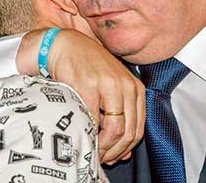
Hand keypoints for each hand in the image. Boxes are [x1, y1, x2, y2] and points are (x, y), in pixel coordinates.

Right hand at [16, 29, 144, 163]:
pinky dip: (89, 135)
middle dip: (115, 152)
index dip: (125, 149)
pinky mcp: (89, 87)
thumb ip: (121, 117)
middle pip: (128, 132)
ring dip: (104, 147)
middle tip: (101, 159)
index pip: (138, 129)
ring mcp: (108, 86)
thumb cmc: (89, 70)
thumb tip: (124, 154)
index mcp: (135, 87)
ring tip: (93, 152)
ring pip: (115, 130)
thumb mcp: (112, 90)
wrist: (67, 47)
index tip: (112, 157)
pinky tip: (82, 137)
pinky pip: (93, 120)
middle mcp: (126, 86)